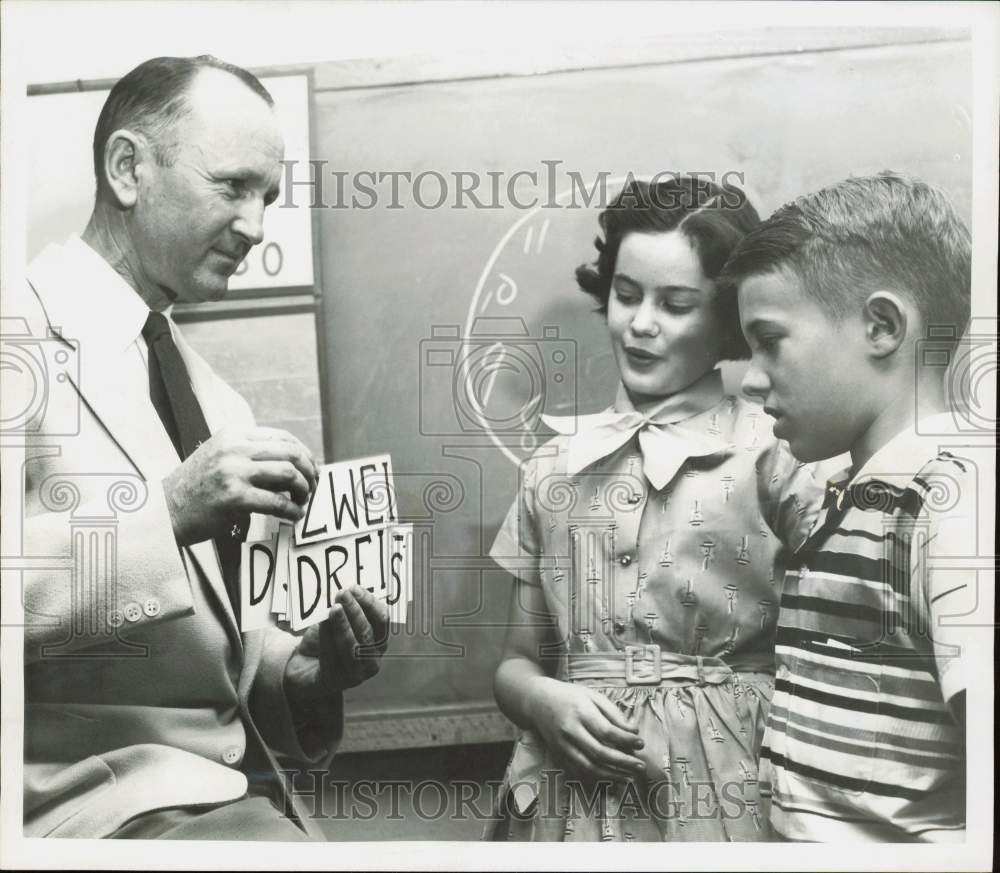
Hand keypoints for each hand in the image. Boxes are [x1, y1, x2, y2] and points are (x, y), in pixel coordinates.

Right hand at [162, 426, 317, 544]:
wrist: (164, 511)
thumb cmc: (196, 488)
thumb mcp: (221, 457)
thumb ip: (252, 455)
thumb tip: (295, 464)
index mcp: (233, 434)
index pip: (283, 437)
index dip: (305, 454)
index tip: (312, 470)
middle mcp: (234, 448)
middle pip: (291, 452)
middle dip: (310, 471)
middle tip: (313, 487)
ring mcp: (233, 471)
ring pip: (289, 473)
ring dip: (304, 490)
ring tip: (303, 502)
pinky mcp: (234, 497)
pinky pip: (277, 502)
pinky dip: (292, 510)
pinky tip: (294, 516)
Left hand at [284, 586, 389, 701]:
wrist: (304, 669)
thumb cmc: (325, 642)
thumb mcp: (337, 623)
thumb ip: (344, 610)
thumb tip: (344, 591)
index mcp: (378, 642)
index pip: (381, 620)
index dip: (370, 603)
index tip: (355, 588)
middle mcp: (372, 660)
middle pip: (368, 632)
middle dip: (355, 610)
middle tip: (342, 594)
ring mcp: (356, 674)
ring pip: (354, 646)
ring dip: (344, 624)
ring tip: (334, 608)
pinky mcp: (336, 681)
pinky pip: (333, 657)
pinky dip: (328, 638)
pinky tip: (323, 624)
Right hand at [526, 676, 644, 781]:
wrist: (538, 701)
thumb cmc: (570, 696)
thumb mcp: (593, 696)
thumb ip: (613, 713)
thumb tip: (633, 731)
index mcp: (580, 711)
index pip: (607, 731)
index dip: (626, 740)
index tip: (640, 743)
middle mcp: (570, 730)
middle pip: (599, 752)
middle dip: (623, 762)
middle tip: (641, 766)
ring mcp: (563, 744)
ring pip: (589, 766)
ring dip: (612, 774)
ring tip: (629, 777)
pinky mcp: (559, 754)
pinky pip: (579, 770)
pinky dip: (597, 777)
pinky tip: (611, 777)